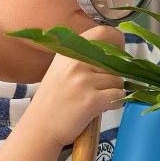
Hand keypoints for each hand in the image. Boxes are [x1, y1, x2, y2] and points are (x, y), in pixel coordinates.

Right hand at [28, 25, 126, 146]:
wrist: (40, 127)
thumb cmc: (53, 101)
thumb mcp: (61, 70)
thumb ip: (83, 58)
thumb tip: (115, 53)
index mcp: (69, 52)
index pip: (102, 33)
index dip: (117, 41)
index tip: (119, 54)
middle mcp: (75, 63)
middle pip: (115, 62)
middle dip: (115, 76)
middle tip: (102, 88)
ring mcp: (83, 81)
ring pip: (118, 81)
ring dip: (114, 92)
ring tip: (98, 99)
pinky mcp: (91, 100)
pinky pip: (118, 97)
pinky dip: (115, 103)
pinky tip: (101, 107)